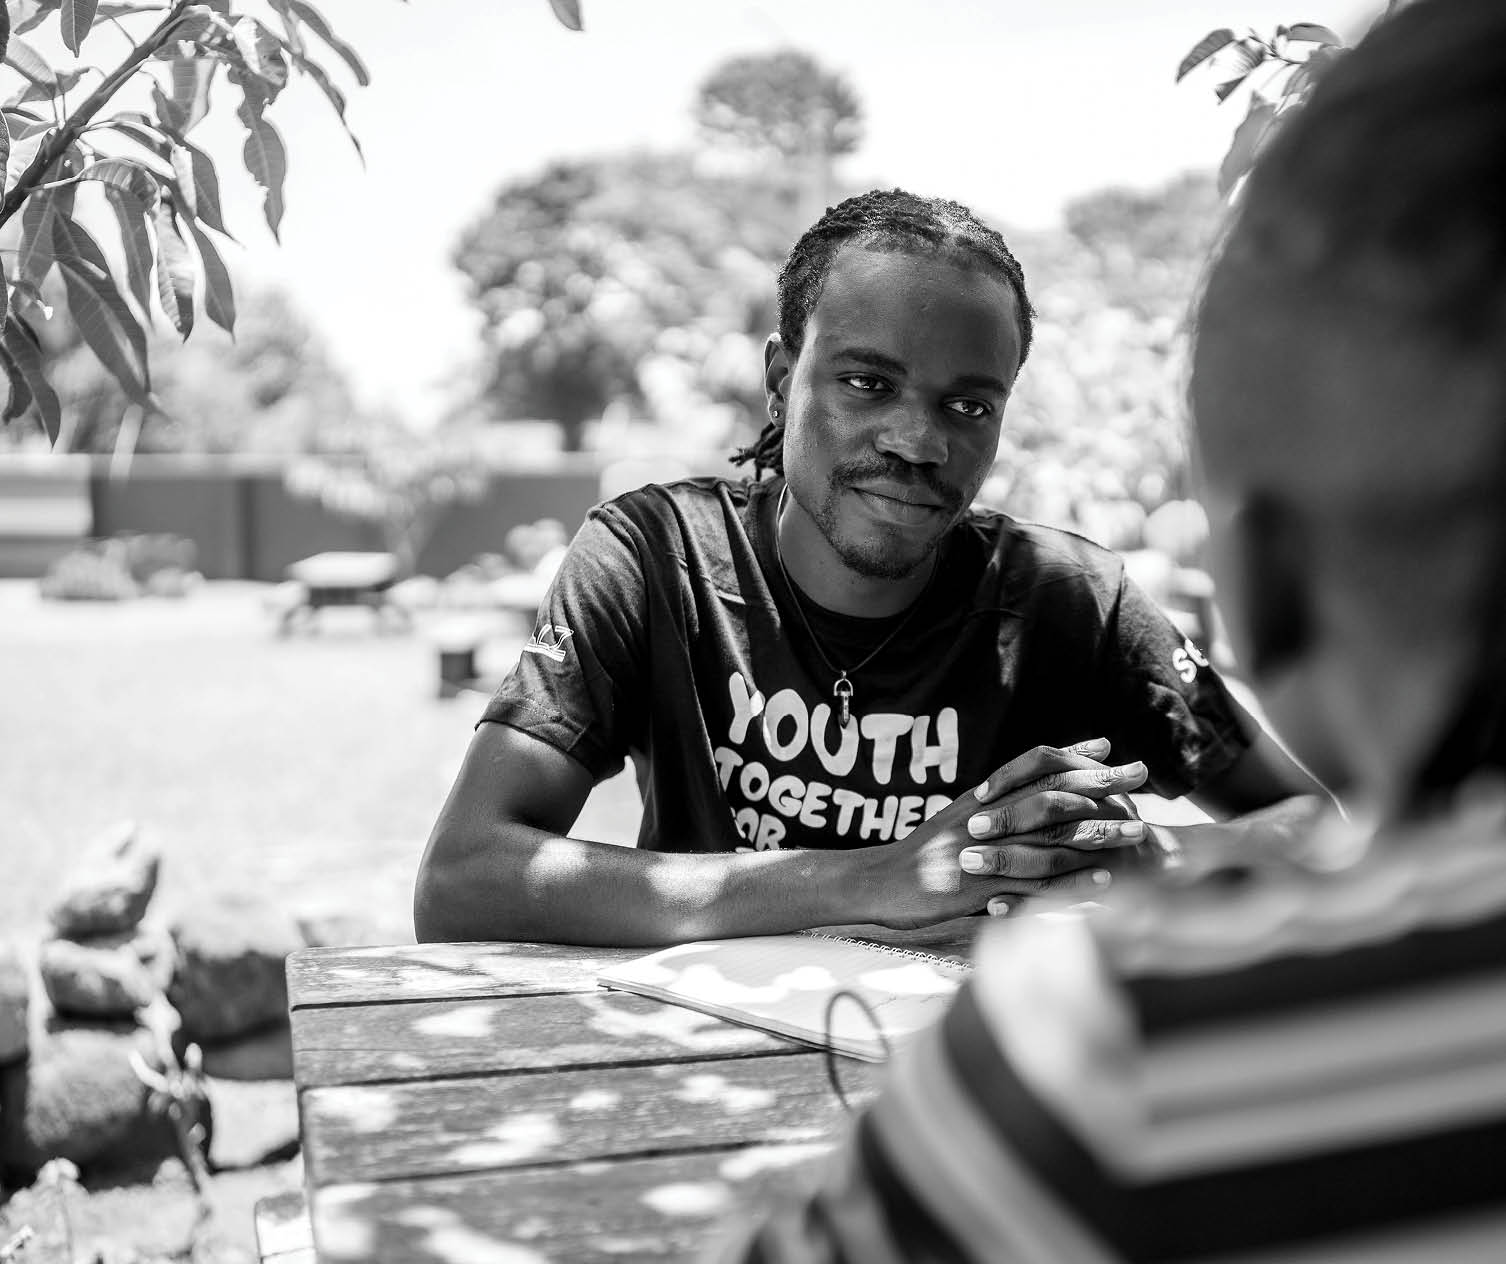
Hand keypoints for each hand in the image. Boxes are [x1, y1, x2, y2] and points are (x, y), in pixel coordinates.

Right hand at [858, 740, 1145, 929]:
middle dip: (1100, 784)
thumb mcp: (951, 818)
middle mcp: (985, 817)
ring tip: (1136, 830)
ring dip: (1097, 832)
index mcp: (980, 798)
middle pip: (1052, 793)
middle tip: (1141, 777)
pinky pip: (1034, 884)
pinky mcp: (981, 888)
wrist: (876, 882)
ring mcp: (984, 851)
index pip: (1033, 766)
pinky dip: (1071, 881)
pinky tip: (1102, 880)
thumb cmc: (917, 855)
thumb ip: (988, 805)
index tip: (1110, 748)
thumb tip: (1020, 795)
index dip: (1073, 755)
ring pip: (1049, 836)